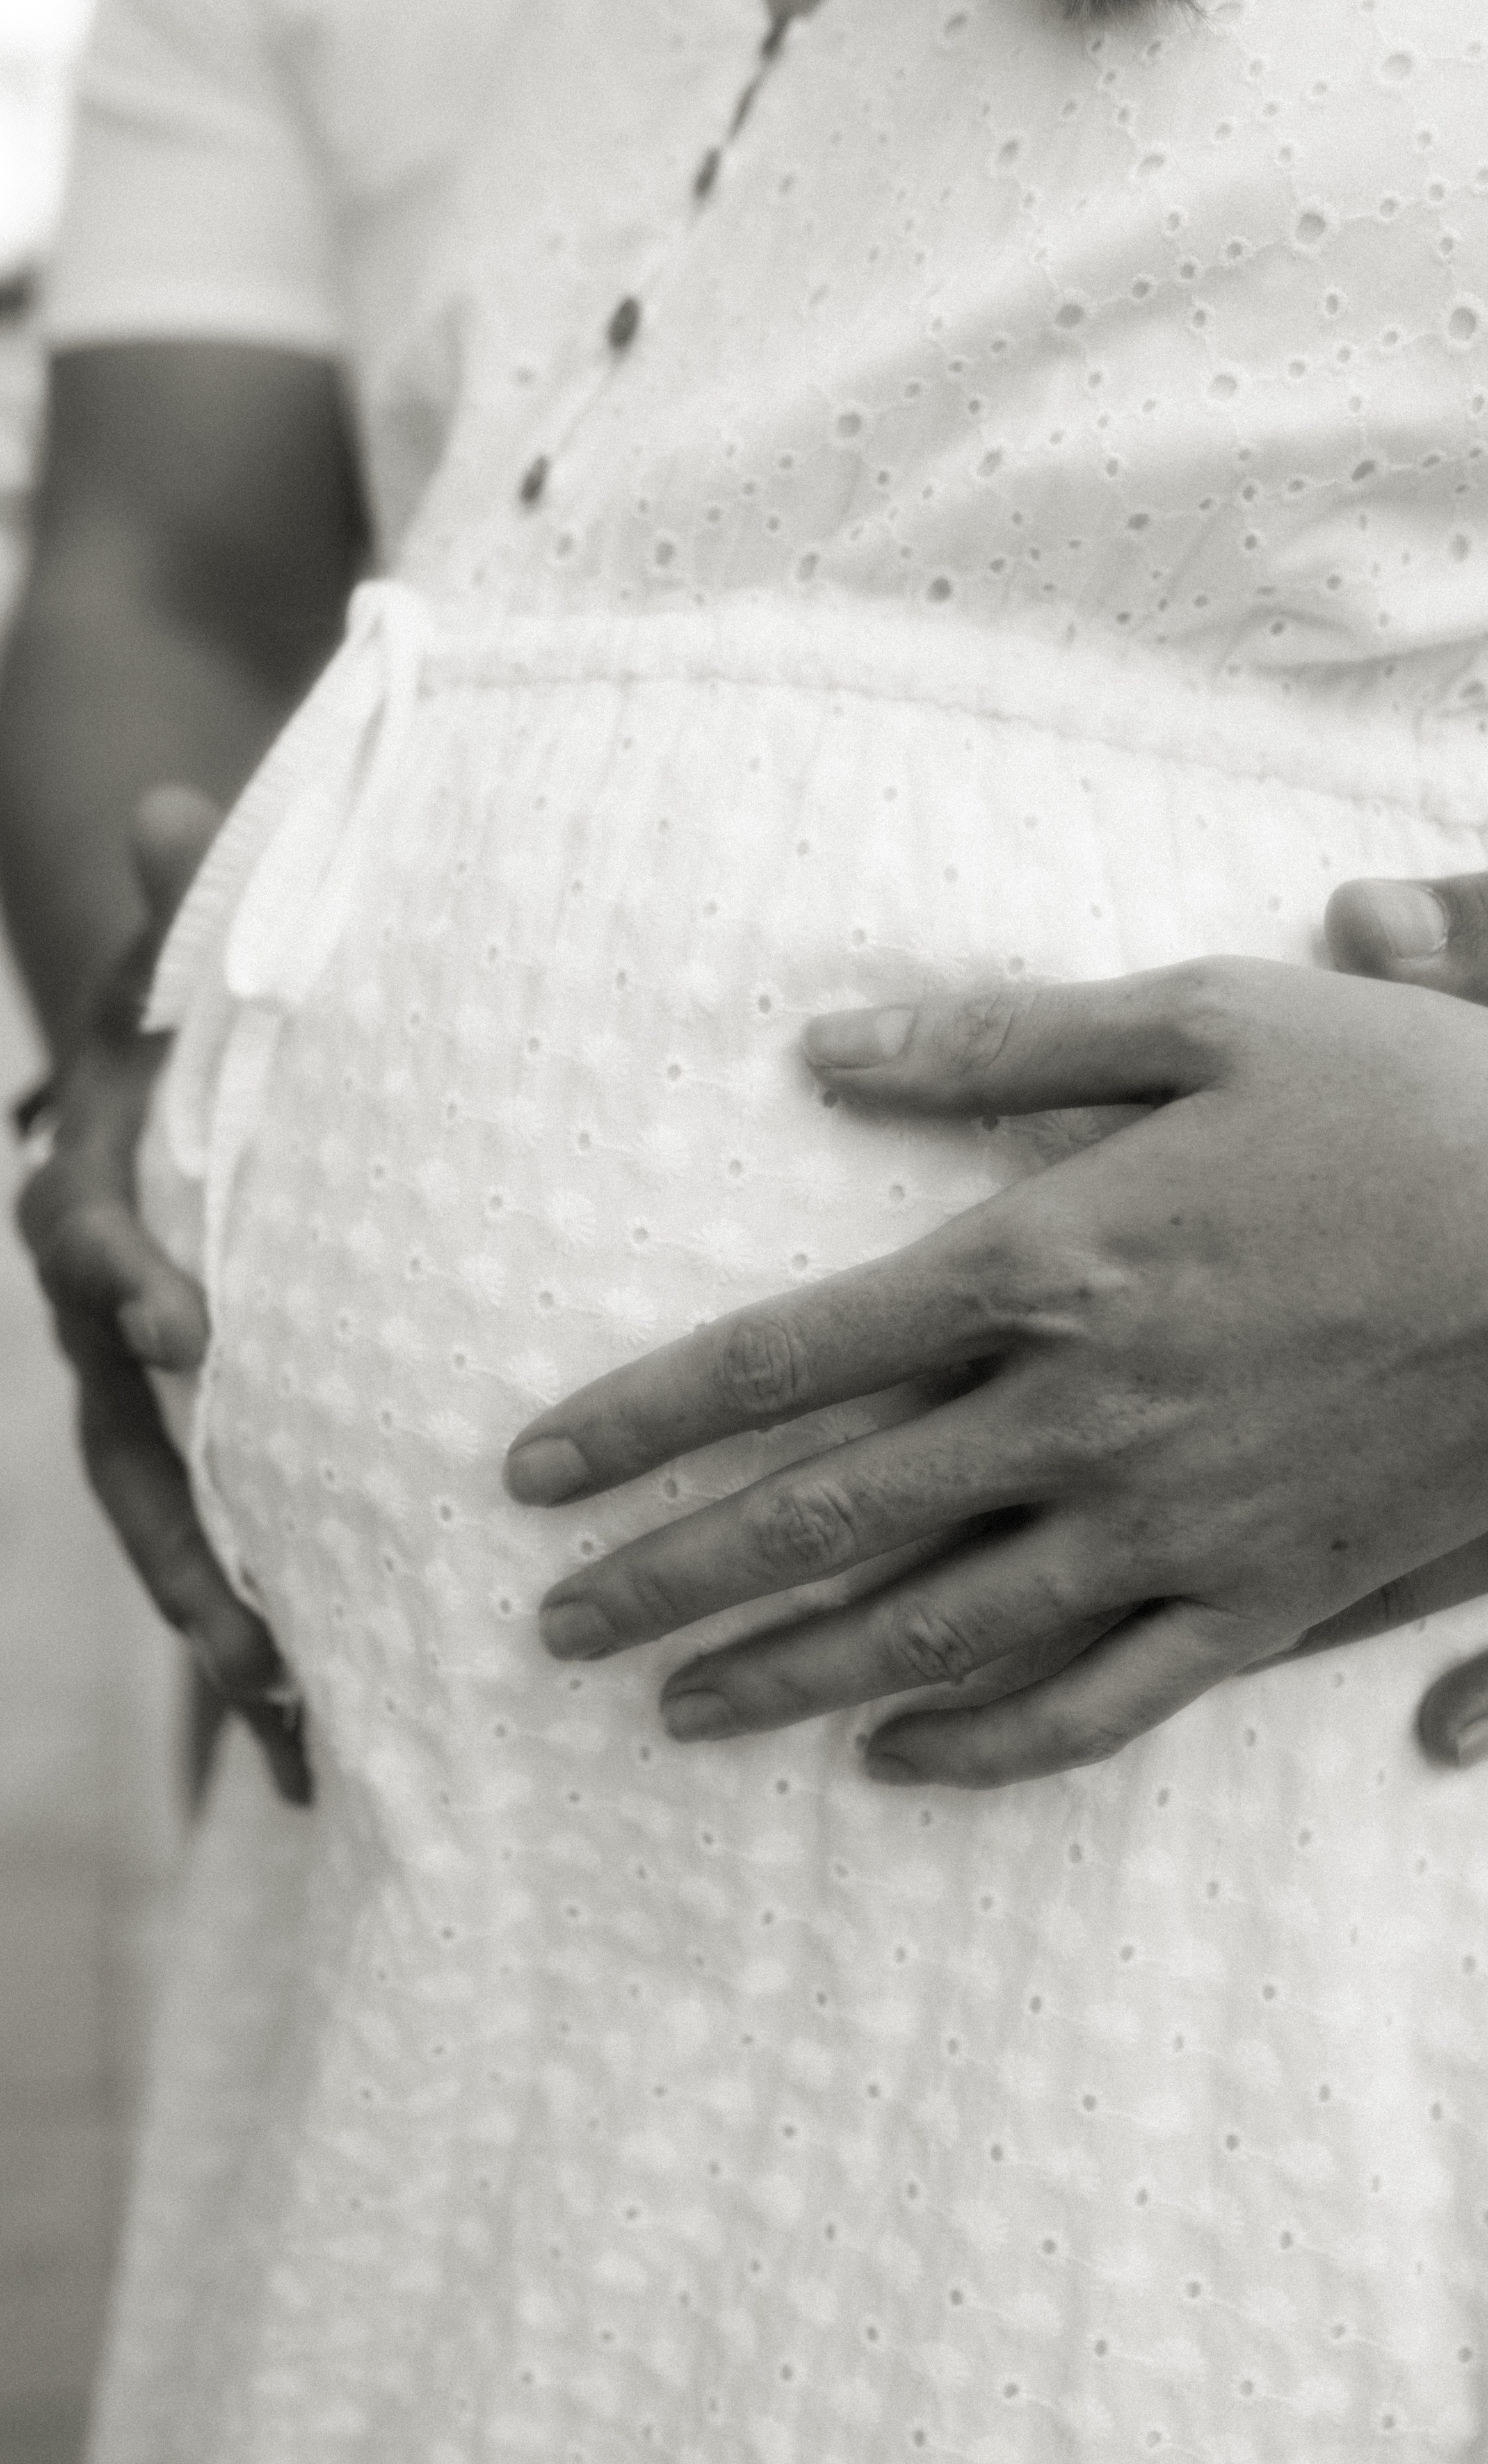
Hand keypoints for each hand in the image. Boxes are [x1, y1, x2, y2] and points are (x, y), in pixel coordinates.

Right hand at [15, 787, 309, 1805]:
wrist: (162, 1071)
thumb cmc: (187, 1017)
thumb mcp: (177, 955)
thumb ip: (173, 904)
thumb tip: (170, 800)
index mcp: (102, 1204)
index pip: (93, 1244)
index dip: (125, 1272)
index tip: (180, 1324)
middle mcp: (116, 1324)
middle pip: (126, 1453)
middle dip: (184, 1552)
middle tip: (257, 1653)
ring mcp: (162, 1402)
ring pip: (180, 1531)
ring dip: (232, 1635)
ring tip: (305, 1743)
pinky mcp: (221, 1435)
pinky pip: (238, 1545)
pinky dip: (272, 1635)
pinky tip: (332, 1743)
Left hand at [509, 959, 1487, 1786]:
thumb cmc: (1416, 1105)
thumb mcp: (1208, 1012)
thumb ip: (1002, 1041)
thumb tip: (824, 1049)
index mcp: (1049, 1259)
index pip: (783, 1356)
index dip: (641, 1418)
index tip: (531, 1471)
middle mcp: (1080, 1414)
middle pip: (823, 1515)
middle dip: (670, 1576)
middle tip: (553, 1630)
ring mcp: (1168, 1526)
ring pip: (932, 1632)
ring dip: (785, 1674)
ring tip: (673, 1710)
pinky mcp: (1259, 1600)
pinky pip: (1098, 1703)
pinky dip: (988, 1745)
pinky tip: (898, 1761)